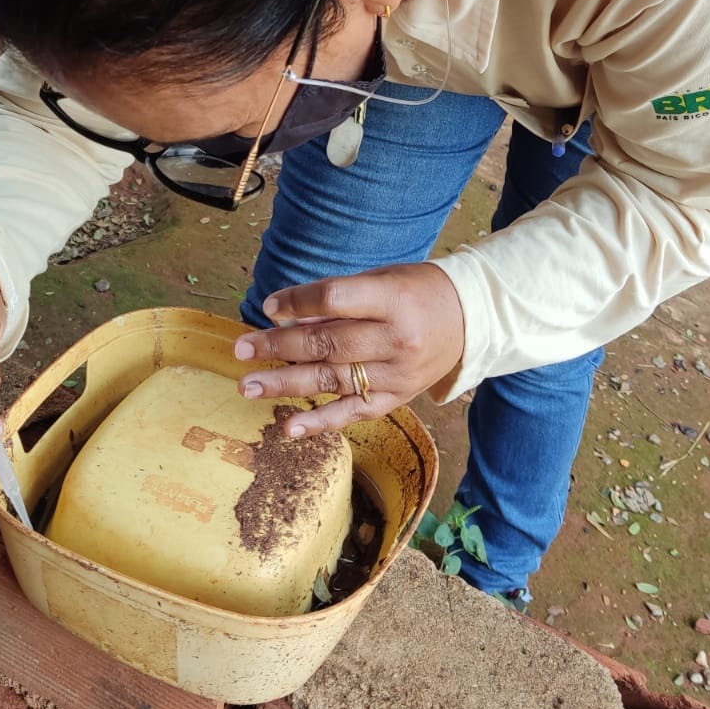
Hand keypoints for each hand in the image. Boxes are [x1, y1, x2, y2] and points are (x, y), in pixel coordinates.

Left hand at [233, 263, 465, 435]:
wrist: (469, 319)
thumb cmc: (415, 292)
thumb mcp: (380, 280)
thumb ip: (337, 299)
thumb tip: (284, 318)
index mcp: (393, 299)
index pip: (336, 300)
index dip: (298, 303)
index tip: (268, 308)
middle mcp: (396, 339)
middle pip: (328, 344)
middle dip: (278, 347)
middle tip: (240, 349)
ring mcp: (397, 374)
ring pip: (332, 380)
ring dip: (285, 384)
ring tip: (248, 386)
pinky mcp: (397, 398)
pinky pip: (353, 413)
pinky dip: (320, 422)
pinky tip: (289, 428)